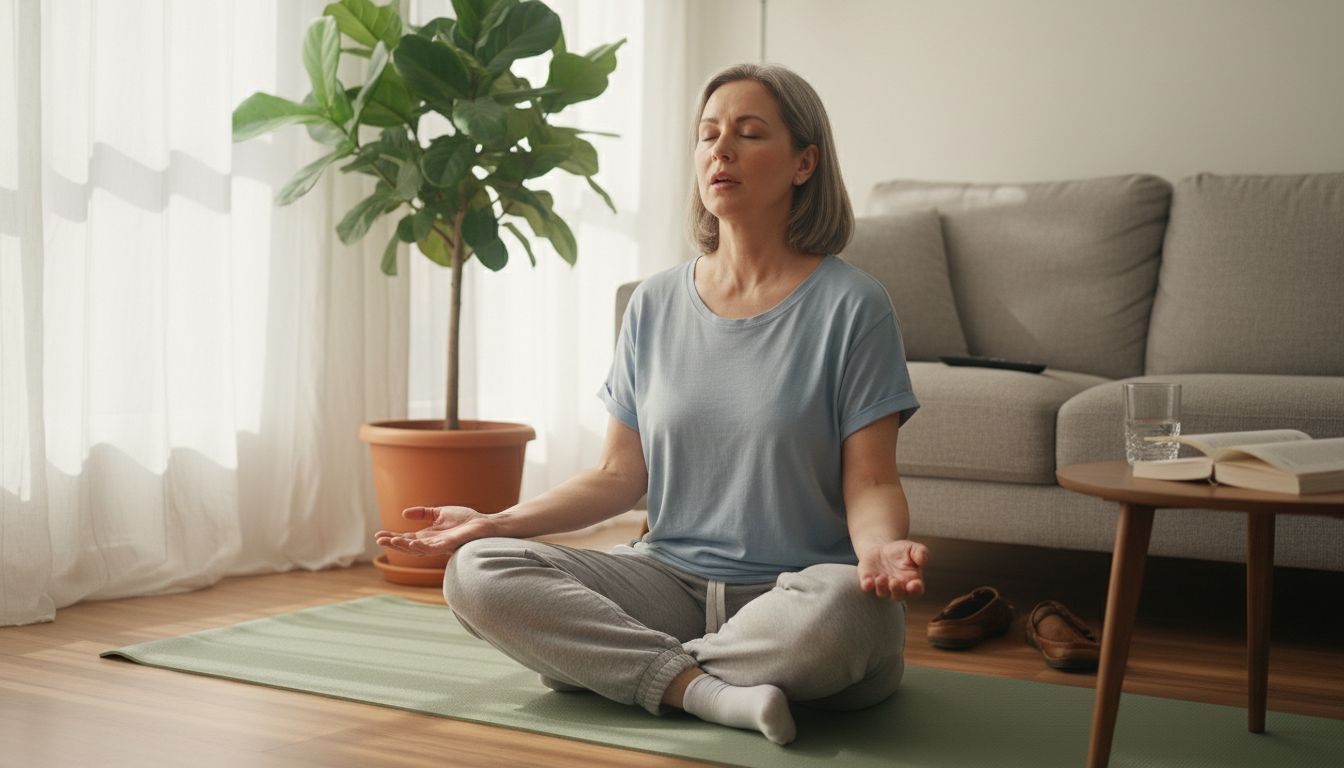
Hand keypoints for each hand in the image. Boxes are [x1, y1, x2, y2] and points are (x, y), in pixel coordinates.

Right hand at [374, 505, 493, 556]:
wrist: (485, 523)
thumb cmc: (466, 519)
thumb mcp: (440, 513)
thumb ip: (423, 513)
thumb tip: (403, 514)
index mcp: (429, 536)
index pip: (407, 538)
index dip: (393, 537)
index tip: (378, 535)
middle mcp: (432, 543)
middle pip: (409, 546)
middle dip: (394, 543)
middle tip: (379, 539)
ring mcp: (441, 545)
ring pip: (419, 549)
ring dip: (404, 546)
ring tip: (391, 541)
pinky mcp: (450, 544)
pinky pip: (433, 548)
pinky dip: (422, 547)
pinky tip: (411, 543)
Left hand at [857, 539, 928, 599]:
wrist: (881, 548)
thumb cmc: (900, 551)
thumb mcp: (912, 548)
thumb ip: (920, 553)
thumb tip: (923, 560)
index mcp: (911, 583)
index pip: (916, 592)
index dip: (916, 590)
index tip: (915, 584)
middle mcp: (896, 589)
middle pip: (898, 595)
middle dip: (897, 590)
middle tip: (895, 581)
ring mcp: (881, 587)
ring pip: (882, 593)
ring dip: (882, 587)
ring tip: (881, 578)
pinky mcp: (868, 582)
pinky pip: (867, 588)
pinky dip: (867, 586)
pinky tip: (868, 581)